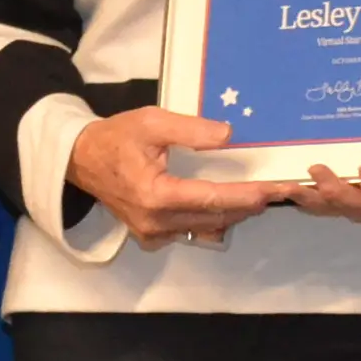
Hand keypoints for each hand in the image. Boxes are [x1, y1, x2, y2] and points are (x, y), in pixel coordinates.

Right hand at [68, 105, 290, 249]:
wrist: (80, 160)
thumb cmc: (116, 138)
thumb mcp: (152, 122)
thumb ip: (190, 130)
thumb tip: (228, 135)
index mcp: (155, 195)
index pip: (212, 198)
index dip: (246, 194)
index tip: (274, 189)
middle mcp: (156, 222)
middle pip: (214, 217)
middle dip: (249, 205)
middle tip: (280, 191)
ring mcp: (152, 234)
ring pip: (205, 228)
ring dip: (234, 213)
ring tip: (261, 196)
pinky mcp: (150, 237)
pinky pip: (190, 231)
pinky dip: (212, 219)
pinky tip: (229, 204)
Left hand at [284, 164, 360, 222]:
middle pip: (356, 205)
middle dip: (335, 190)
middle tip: (316, 169)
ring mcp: (348, 206)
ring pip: (329, 207)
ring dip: (308, 195)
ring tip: (287, 185)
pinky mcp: (327, 203)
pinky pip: (311, 204)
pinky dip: (295, 195)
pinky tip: (278, 187)